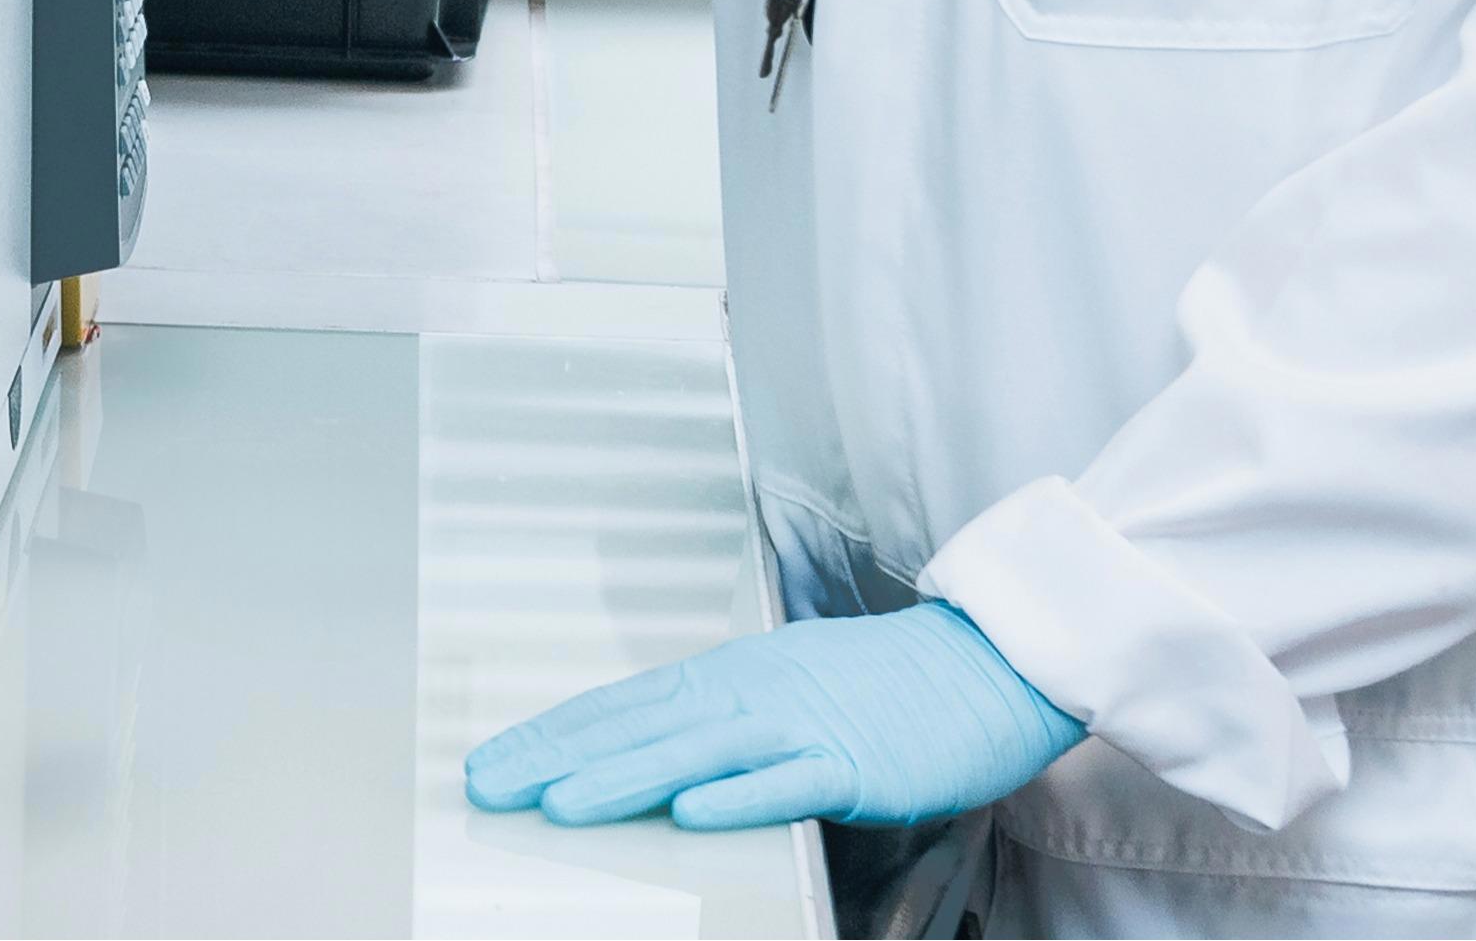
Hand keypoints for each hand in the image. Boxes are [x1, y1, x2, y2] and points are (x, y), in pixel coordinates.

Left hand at [459, 605, 1083, 832]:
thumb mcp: (788, 687)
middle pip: (638, 726)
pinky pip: (790, 781)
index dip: (552, 734)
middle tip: (487, 784)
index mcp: (731, 677)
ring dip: (625, 777)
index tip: (493, 760)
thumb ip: (722, 717)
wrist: (988, 664)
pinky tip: (692, 811)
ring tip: (560, 803)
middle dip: (556, 758)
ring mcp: (802, 726)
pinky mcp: (856, 761)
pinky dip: (740, 795)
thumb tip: (656, 750)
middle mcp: (751, 693)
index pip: (622, 706)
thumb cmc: (889, 685)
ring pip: (697, 752)